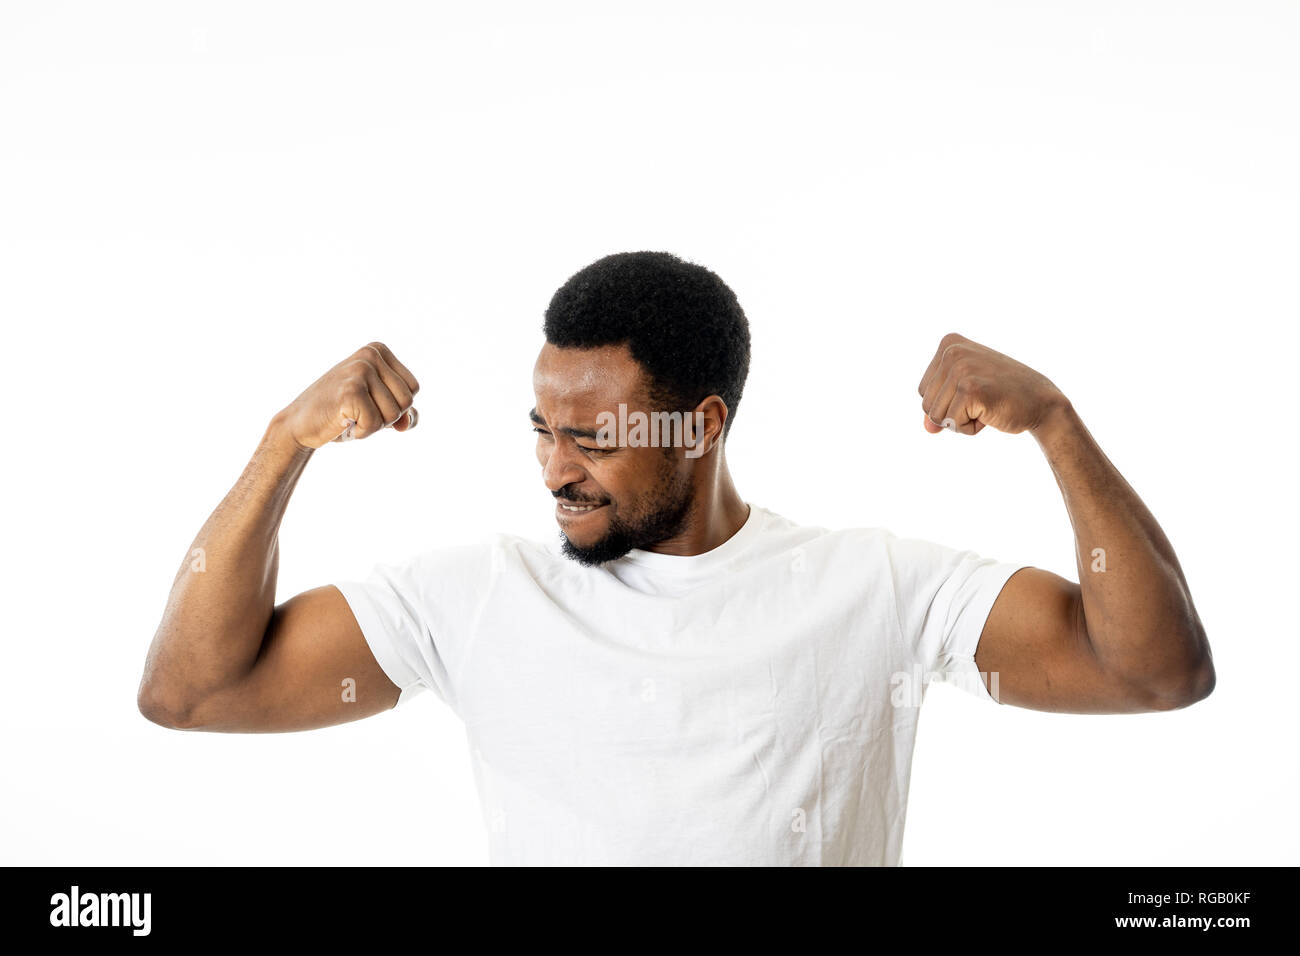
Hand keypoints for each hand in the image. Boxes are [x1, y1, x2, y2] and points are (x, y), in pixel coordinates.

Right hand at [272, 342, 420, 449]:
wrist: (299, 423)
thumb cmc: (340, 413)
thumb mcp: (376, 407)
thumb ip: (402, 412)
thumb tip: (406, 423)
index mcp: (378, 350)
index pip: (413, 388)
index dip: (394, 406)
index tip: (368, 402)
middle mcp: (370, 355)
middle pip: (406, 401)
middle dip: (386, 417)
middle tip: (358, 411)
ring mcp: (359, 370)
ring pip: (394, 414)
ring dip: (373, 425)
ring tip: (350, 415)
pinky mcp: (350, 391)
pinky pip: (375, 424)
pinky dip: (361, 432)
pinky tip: (342, 422)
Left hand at [917, 333, 1066, 435]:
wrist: (1042, 402)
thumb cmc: (1003, 396)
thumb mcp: (965, 393)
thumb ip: (941, 407)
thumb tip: (927, 428)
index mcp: (949, 343)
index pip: (923, 390)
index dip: (948, 402)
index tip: (976, 390)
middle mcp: (952, 351)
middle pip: (926, 404)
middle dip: (953, 414)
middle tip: (983, 400)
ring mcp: (961, 369)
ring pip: (936, 417)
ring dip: (962, 421)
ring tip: (987, 405)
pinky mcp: (970, 389)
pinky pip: (952, 424)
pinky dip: (971, 428)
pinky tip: (991, 413)